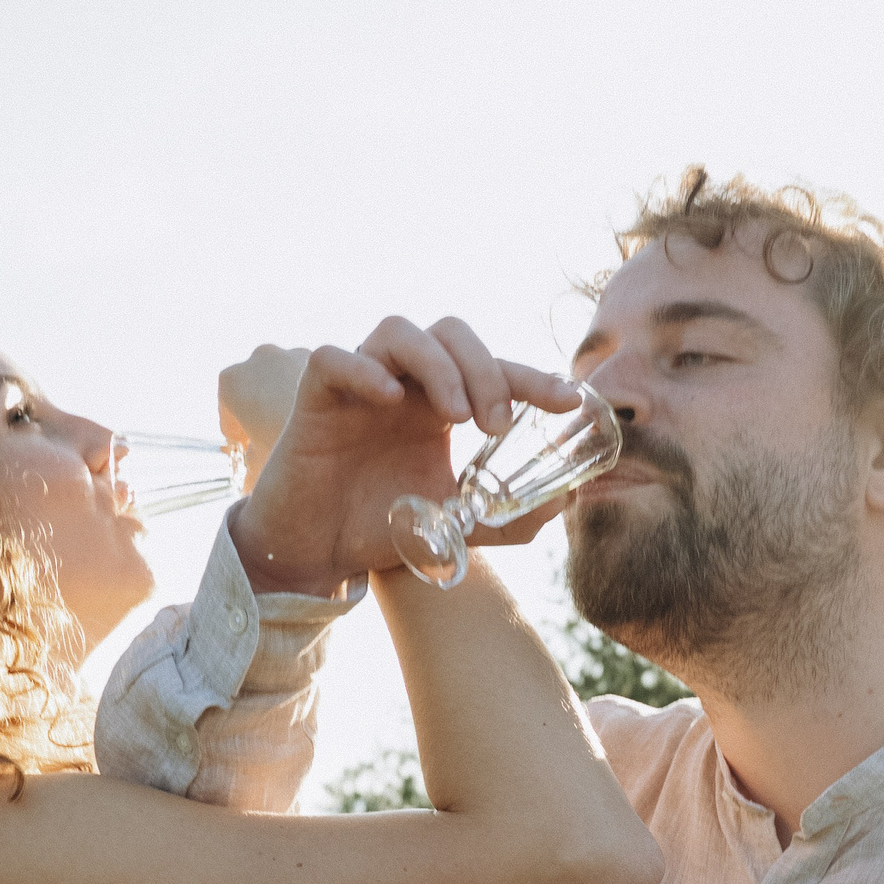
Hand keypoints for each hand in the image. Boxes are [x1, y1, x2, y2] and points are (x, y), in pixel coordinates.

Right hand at [231, 317, 578, 594]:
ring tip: (455, 415)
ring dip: (438, 365)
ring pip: (400, 329)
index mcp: (438, 403)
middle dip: (484, 368)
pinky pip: (334, 357)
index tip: (569, 401)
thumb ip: (509, 516)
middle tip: (495, 423)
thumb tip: (569, 498)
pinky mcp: (315, 397)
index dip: (532, 377)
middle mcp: (403, 383)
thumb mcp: (457, 527)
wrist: (317, 554)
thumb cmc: (381, 529)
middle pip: (451, 333)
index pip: (492, 368)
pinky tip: (389, 398)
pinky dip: (364, 368)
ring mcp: (359, 384)